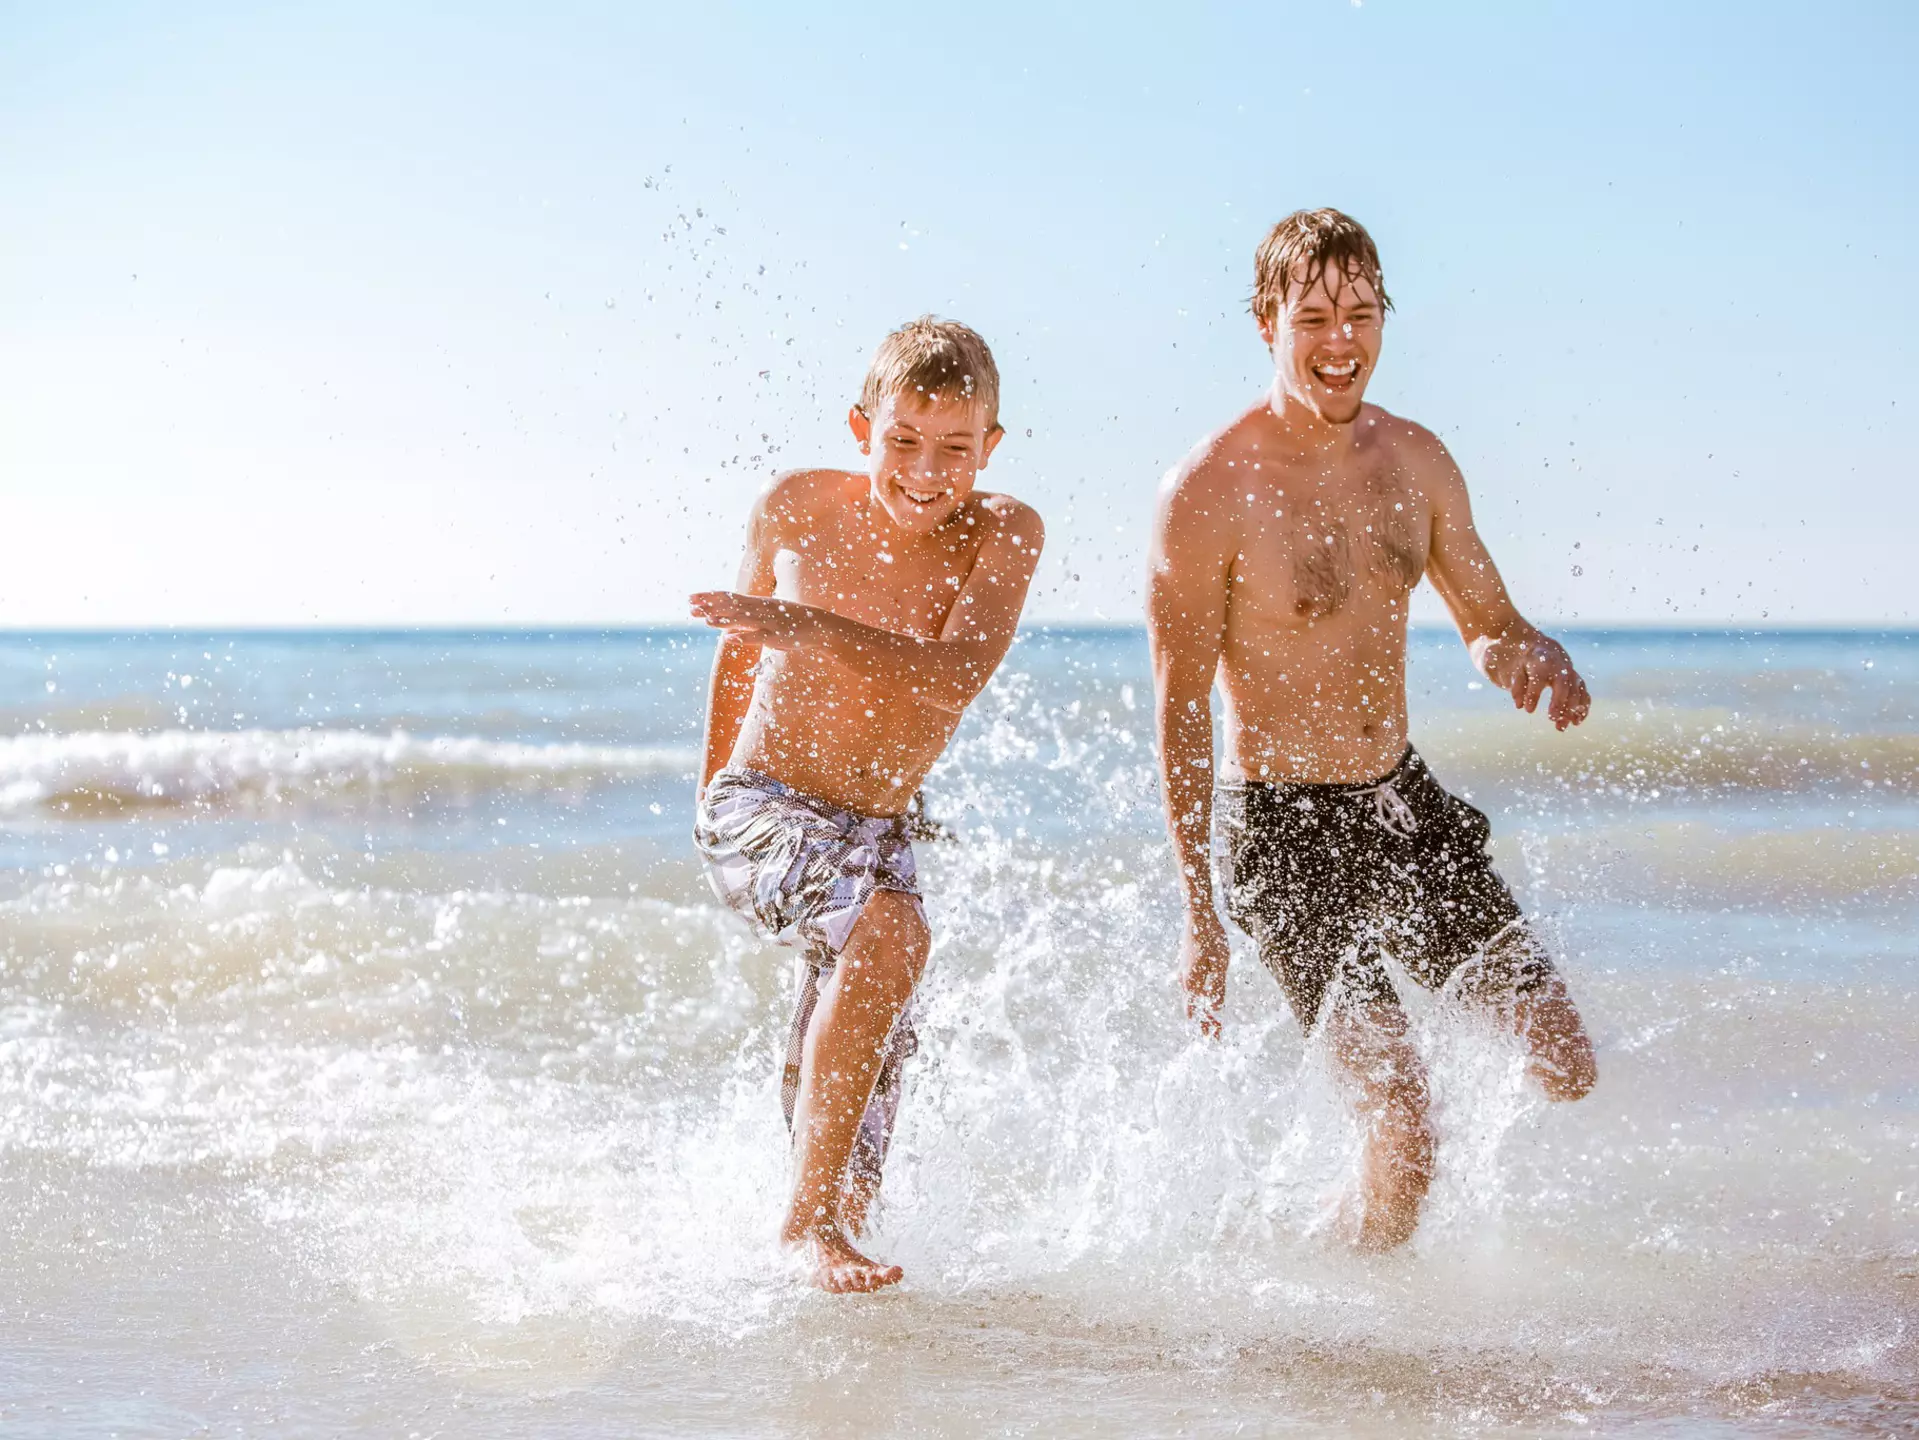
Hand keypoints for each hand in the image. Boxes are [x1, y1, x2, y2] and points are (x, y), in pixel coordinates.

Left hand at [688, 591, 818, 649]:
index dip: (708, 597)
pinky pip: (758, 636)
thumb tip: (725, 630)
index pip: (727, 597)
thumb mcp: (765, 619)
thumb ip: (746, 623)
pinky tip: (730, 639)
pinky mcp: (777, 635)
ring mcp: (768, 621)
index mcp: (756, 604)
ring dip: (724, 619)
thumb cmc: (790, 623)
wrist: (818, 626)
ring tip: (706, 620)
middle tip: (689, 606)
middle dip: (710, 606)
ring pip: (742, 619)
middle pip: (731, 606)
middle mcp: (759, 609)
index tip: (690, 598)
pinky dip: (744, 636)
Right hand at [1181, 906, 1230, 1038]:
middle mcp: (1185, 981)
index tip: (1216, 1039)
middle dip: (1203, 1023)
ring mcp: (1183, 973)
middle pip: (1193, 1009)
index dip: (1210, 1026)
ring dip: (1199, 1011)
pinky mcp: (1185, 966)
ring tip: (1208, 1022)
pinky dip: (1197, 1000)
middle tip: (1212, 1036)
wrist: (1197, 916)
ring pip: (1190, 999)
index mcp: (1193, 983)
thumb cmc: (1211, 939)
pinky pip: (1190, 989)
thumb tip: (1216, 1010)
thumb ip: (1217, 988)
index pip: (1201, 1012)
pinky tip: (1201, 999)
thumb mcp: (1219, 964)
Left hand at [1474, 629, 1590, 730]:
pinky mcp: (1571, 676)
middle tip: (1553, 719)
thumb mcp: (1503, 666)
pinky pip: (1581, 690)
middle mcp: (1556, 660)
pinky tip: (1576, 721)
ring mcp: (1566, 667)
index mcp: (1537, 655)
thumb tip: (1520, 704)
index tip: (1527, 709)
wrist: (1521, 641)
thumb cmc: (1508, 656)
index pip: (1539, 675)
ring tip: (1561, 727)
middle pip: (1564, 680)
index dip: (1534, 693)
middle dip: (1561, 701)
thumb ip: (1514, 682)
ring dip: (1571, 708)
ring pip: (1575, 687)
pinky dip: (1581, 705)